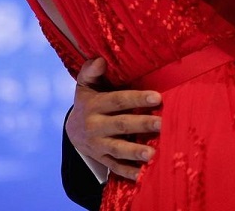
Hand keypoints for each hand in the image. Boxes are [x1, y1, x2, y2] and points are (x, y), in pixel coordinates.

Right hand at [66, 57, 162, 180]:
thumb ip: (90, 71)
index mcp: (94, 105)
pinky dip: (128, 172)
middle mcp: (95, 126)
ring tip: (152, 153)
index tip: (157, 97)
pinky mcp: (102, 159)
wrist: (72, 129)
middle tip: (161, 124)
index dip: (136, 99)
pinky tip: (142, 175)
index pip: (117, 101)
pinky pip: (115, 167)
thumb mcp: (84, 85)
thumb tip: (100, 59)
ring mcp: (98, 145)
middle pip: (121, 125)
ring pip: (118, 149)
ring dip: (135, 151)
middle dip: (141, 124)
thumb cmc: (88, 101)